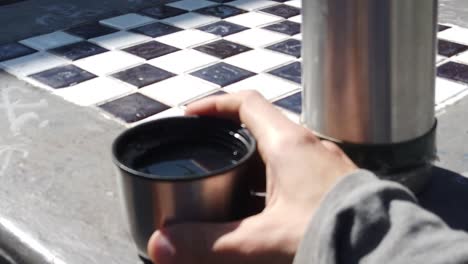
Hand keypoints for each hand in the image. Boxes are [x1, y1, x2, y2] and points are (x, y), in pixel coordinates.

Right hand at [147, 91, 357, 263]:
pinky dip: (273, 184)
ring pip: (279, 153)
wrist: (387, 253)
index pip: (247, 104)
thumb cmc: (330, 234)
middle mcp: (309, 146)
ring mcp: (325, 164)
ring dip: (252, 165)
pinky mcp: (334, 184)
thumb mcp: (262, 240)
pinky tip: (265, 209)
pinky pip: (296, 173)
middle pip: (260, 128)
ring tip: (228, 187)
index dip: (215, 105)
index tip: (191, 115)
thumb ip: (209, 243)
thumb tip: (159, 245)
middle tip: (205, 157)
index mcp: (289, 143)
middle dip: (229, 141)